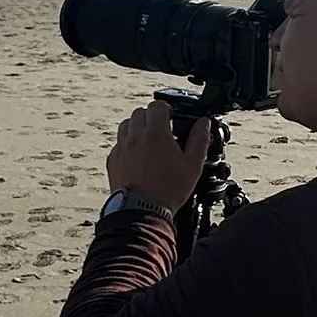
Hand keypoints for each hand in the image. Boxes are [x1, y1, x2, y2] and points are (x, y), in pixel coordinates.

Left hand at [105, 96, 211, 212]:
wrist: (142, 211)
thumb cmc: (169, 190)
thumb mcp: (193, 165)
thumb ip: (199, 139)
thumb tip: (203, 123)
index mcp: (156, 133)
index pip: (157, 105)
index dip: (166, 109)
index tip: (172, 118)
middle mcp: (136, 136)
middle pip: (140, 112)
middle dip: (152, 117)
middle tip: (162, 130)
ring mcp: (122, 147)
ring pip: (127, 125)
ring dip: (137, 127)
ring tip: (148, 141)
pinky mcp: (113, 160)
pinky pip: (119, 143)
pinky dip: (127, 144)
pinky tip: (138, 156)